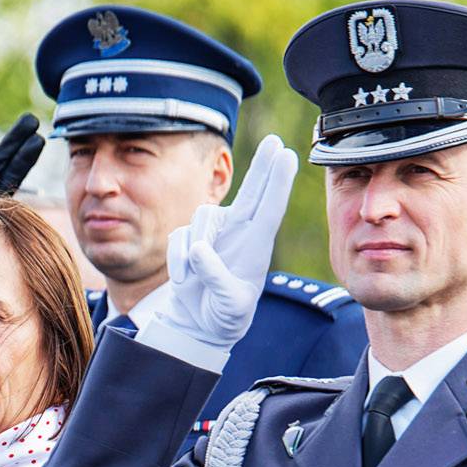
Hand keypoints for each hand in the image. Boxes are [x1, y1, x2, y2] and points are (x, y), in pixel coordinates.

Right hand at [132, 135, 300, 369]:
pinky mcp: (191, 239)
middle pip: (252, 192)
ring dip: (194, 243)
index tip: (288, 155)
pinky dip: (177, 260)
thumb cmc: (225, 317)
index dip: (278, 181)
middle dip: (263, 166)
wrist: (200, 325)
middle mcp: (239, 233)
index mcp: (256, 246)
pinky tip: (184, 280)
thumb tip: (199, 249)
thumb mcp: (229, 305)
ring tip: (193, 277)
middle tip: (275, 142)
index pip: (269, 208)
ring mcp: (215, 234)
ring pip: (203, 215)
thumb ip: (216, 278)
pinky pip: (180, 237)